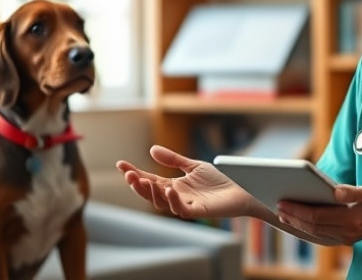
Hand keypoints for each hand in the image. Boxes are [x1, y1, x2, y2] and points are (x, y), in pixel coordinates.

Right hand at [115, 145, 255, 218]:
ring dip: (151, 193)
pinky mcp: (198, 211)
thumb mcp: (193, 166)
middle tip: (129, 174)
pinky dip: (173, 200)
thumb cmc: (218, 181)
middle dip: (138, 185)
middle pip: (151, 193)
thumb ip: (173, 159)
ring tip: (143, 181)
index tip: (120, 164)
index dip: (135, 173)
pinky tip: (168, 189)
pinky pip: (181, 209)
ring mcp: (185, 205)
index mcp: (173, 186)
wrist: (241, 190)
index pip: (149, 179)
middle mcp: (176, 197)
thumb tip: (151, 150)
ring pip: (162, 203)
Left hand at [275, 179, 361, 245]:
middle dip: (293, 216)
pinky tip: (299, 222)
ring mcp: (347, 236)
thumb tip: (336, 191)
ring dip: (298, 223)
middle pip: (312, 226)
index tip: (283, 200)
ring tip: (283, 212)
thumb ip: (356, 191)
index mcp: (353, 218)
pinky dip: (308, 229)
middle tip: (277, 204)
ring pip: (315, 233)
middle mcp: (347, 231)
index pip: (318, 216)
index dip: (298, 209)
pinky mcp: (347, 237)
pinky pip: (322, 235)